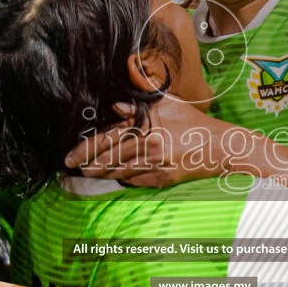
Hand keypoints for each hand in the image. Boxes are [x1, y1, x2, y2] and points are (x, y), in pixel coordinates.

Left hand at [66, 97, 254, 188]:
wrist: (218, 146)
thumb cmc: (192, 122)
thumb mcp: (167, 104)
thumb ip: (139, 104)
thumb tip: (116, 107)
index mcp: (145, 126)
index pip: (106, 139)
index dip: (85, 149)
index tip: (70, 157)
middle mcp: (147, 147)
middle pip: (108, 159)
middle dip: (88, 165)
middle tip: (74, 168)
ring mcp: (154, 166)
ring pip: (119, 173)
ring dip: (102, 174)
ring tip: (90, 173)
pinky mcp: (161, 180)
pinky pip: (136, 182)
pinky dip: (124, 180)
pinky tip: (117, 178)